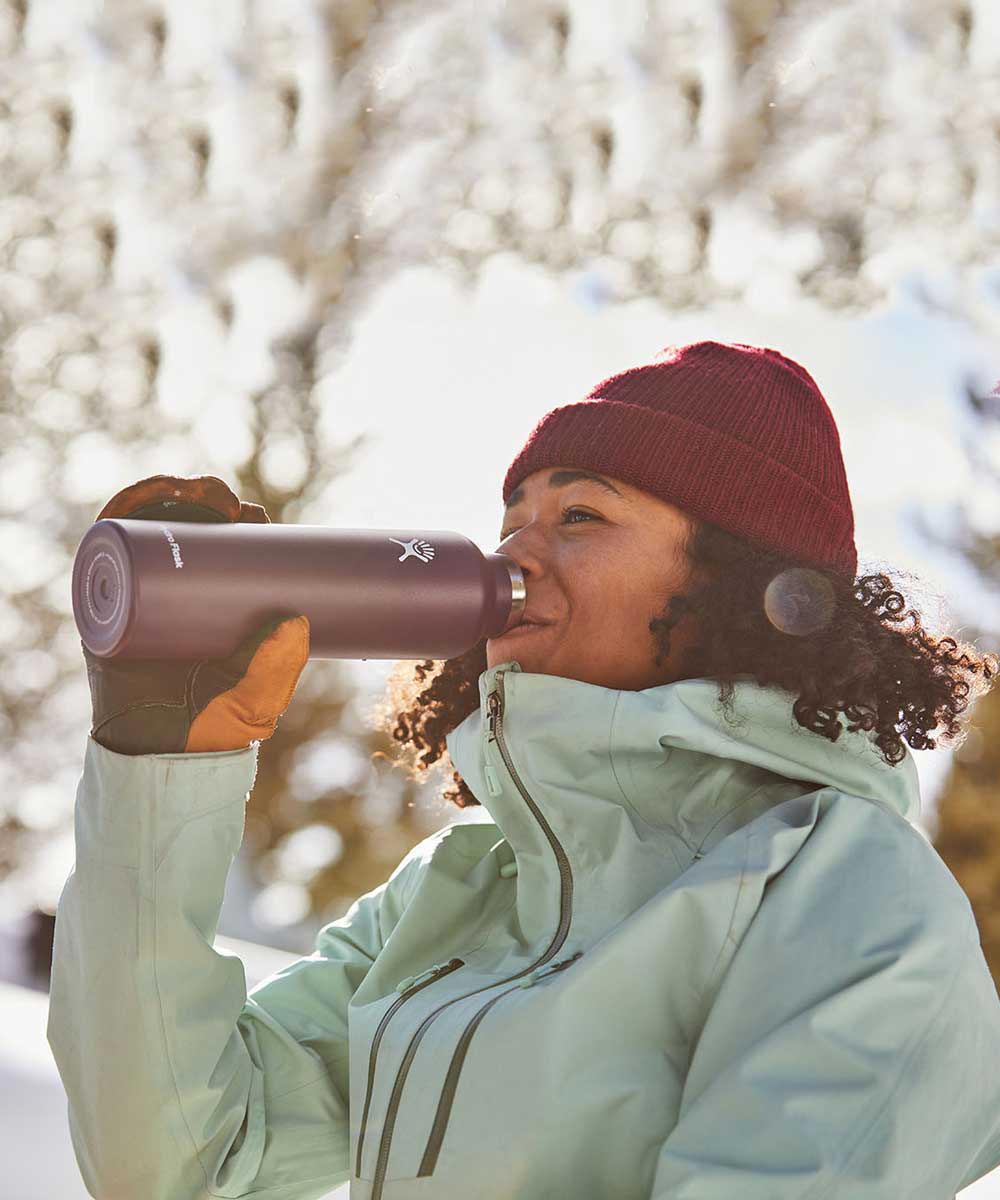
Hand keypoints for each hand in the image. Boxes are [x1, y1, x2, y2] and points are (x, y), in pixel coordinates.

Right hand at [83, 474, 309, 754]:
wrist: (165, 758)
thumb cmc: (219, 724)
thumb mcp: (263, 692)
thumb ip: (281, 662)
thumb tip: (297, 620)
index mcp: (215, 603)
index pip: (225, 547)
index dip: (239, 520)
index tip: (257, 515)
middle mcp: (173, 591)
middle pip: (186, 527)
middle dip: (206, 499)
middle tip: (233, 506)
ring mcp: (137, 594)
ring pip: (146, 528)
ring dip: (168, 496)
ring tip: (199, 496)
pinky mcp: (103, 606)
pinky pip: (103, 552)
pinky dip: (117, 518)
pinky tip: (139, 502)